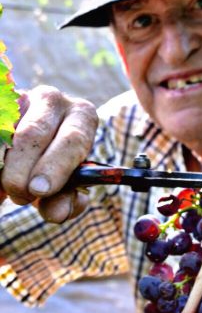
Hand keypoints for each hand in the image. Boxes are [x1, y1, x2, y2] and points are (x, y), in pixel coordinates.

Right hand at [1, 85, 97, 222]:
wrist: (38, 143)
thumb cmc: (58, 166)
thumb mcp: (68, 183)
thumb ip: (65, 199)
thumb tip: (56, 214)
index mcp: (82, 116)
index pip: (73, 139)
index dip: (55, 167)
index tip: (40, 190)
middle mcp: (53, 100)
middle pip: (33, 134)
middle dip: (22, 171)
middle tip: (20, 196)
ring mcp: (22, 98)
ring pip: (4, 133)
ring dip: (1, 167)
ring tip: (4, 192)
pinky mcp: (3, 105)